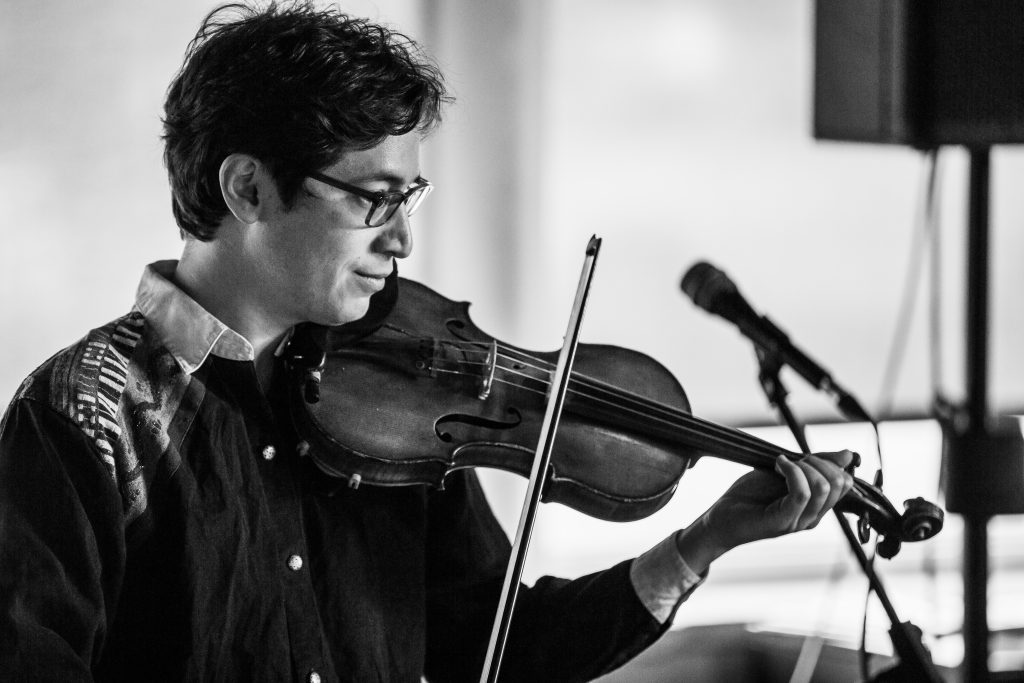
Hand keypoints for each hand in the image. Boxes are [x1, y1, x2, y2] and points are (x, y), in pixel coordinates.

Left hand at [675, 450, 855, 573]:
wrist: (722, 516)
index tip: (804, 456)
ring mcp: (800, 521)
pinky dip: (791, 471)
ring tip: (782, 464)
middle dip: (818, 461)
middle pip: (839, 483)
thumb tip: (849, 453)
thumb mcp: (786, 471)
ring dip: (803, 466)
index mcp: (817, 505)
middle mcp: (813, 516)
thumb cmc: (751, 495)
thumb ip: (815, 463)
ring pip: (823, 487)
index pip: (845, 482)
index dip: (830, 462)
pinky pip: (801, 494)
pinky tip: (777, 466)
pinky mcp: (783, 522)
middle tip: (794, 459)